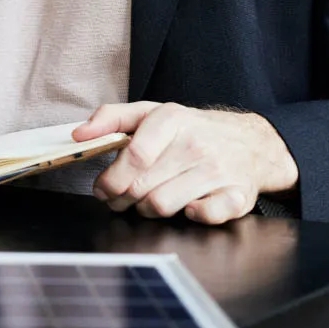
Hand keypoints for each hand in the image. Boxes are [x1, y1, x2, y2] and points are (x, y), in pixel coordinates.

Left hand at [73, 102, 298, 225]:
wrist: (249, 141)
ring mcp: (218, 170)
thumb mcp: (150, 112)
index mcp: (171, 119)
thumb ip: (111, 118)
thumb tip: (79, 134)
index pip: (134, 157)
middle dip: (122, 199)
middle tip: (120, 198)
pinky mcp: (237, 195)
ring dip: (147, 210)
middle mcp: (196, 144)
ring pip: (163, 205)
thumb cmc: (190, 129)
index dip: (111, 179)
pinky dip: (192, 215)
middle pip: (143, 187)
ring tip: (147, 200)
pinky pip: (205, 216)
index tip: (102, 189)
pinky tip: (187, 206)